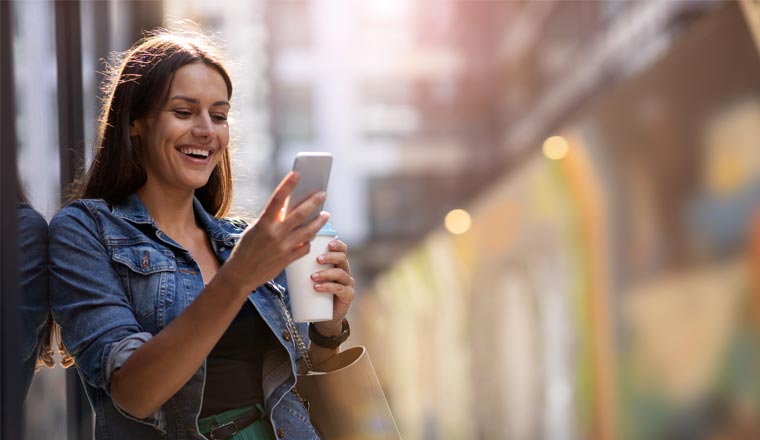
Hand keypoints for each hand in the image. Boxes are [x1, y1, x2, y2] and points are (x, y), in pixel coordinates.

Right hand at [222, 172, 328, 293]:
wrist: (240, 274)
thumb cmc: (246, 249)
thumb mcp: (255, 230)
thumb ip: (271, 220)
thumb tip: (289, 209)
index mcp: (263, 223)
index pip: (277, 198)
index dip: (288, 184)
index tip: (297, 173)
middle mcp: (274, 234)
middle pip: (299, 214)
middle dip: (314, 202)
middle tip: (323, 194)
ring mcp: (283, 247)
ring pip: (308, 231)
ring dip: (319, 222)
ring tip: (326, 215)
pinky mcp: (288, 260)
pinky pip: (305, 248)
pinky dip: (309, 242)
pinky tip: (311, 238)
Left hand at [311, 239, 354, 335]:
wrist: (324, 317)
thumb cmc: (315, 294)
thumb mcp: (310, 278)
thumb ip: (302, 268)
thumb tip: (283, 255)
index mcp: (337, 264)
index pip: (342, 249)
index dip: (337, 244)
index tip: (328, 243)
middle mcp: (345, 271)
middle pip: (342, 258)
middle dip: (330, 257)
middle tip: (317, 260)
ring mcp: (348, 284)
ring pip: (340, 274)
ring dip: (326, 273)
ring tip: (312, 277)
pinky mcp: (348, 296)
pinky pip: (340, 289)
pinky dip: (328, 287)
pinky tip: (318, 288)